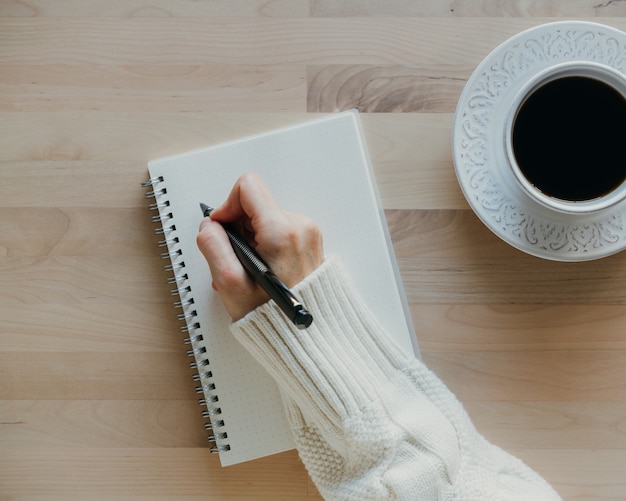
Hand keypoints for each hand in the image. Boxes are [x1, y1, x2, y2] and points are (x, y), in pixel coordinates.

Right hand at [196, 173, 323, 320]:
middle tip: (236, 260)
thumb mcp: (230, 284)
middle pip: (256, 205)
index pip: (248, 187)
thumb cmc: (273, 317)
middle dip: (238, 230)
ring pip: (266, 219)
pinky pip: (279, 231)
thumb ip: (213, 246)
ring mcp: (307, 234)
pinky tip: (261, 270)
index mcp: (281, 231)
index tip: (222, 229)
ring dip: (251, 241)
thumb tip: (209, 226)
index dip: (227, 206)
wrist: (306, 338)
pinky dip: (265, 246)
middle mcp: (299, 227)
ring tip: (249, 271)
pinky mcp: (309, 242)